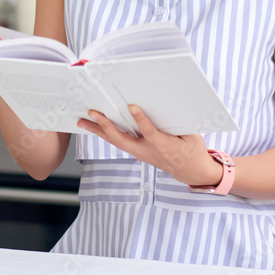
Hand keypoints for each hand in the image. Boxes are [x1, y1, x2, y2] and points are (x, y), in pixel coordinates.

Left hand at [77, 105, 222, 187]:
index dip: (140, 120)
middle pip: (122, 140)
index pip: (149, 132)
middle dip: (106, 126)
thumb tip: (166, 103)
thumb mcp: (192, 135)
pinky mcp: (137, 152)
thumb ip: (177, 123)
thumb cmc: (192, 149)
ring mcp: (140, 153)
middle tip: (93, 113)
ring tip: (82, 121)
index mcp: (164, 146)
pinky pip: (119, 142)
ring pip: (116, 141)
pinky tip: (95, 127)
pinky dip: (106, 134)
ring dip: (99, 131)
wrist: (190, 171)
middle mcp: (147, 151)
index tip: (132, 106)